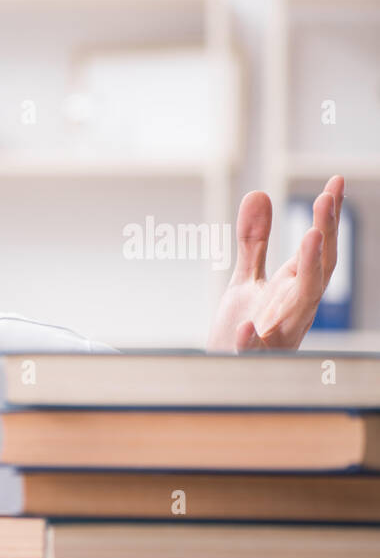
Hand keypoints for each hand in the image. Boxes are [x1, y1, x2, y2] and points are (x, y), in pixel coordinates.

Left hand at [206, 175, 344, 351]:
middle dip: (325, 234)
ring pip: (301, 305)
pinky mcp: (252, 359)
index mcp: (295, 288)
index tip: (334, 182)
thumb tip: (258, 193)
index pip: (317, 248)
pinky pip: (255, 352)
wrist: (224, 375)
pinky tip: (246, 329)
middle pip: (319, 268)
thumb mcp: (246, 279)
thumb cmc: (242, 326)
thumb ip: (253, 242)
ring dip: (308, 271)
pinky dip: (251, 341)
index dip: (326, 216)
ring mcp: (277, 335)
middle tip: (326, 197)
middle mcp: (295, 309)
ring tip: (311, 236)